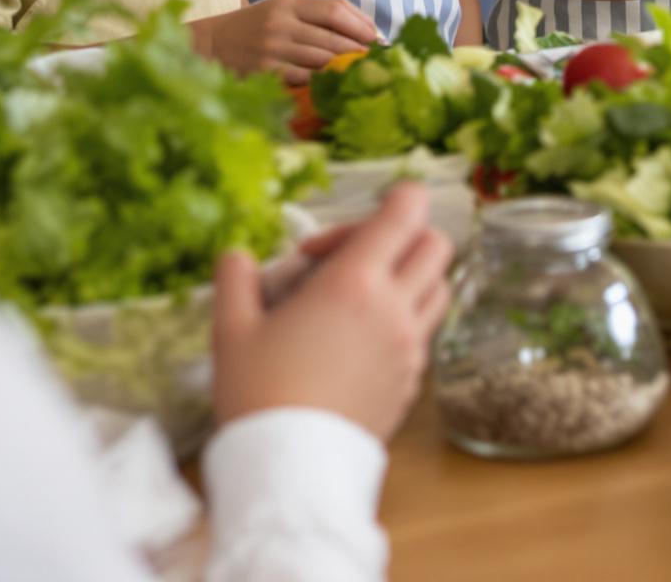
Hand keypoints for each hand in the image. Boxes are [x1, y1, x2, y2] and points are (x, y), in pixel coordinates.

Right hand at [193, 0, 378, 81]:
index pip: (335, 9)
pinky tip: (333, 85)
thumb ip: (318, 15)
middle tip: (377, 61)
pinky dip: (322, 82)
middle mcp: (281, 24)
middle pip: (333, 37)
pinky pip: (305, 79)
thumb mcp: (282, 9)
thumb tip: (366, 29)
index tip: (378, 38)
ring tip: (361, 73)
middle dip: (360, 50)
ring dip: (345, 68)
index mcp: (288, 3)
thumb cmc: (255, 28)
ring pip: (323, 60)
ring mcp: (272, 49)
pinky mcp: (265, 73)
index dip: (362, 25)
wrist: (210, 46)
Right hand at [211, 180, 452, 440]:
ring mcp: (410, 348)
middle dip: (402, 238)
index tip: (347, 228)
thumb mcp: (231, 330)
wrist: (288, 470)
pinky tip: (360, 343)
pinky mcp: (412, 383)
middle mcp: (395, 310)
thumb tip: (237, 256)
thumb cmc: (257, 393)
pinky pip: (424, 335)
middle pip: (436, 245)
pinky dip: (404, 323)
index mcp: (355, 284)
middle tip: (351, 261)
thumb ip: (235, 279)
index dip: (391, 200)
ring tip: (361, 300)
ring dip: (410, 280)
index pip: (407, 212)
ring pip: (439, 289)